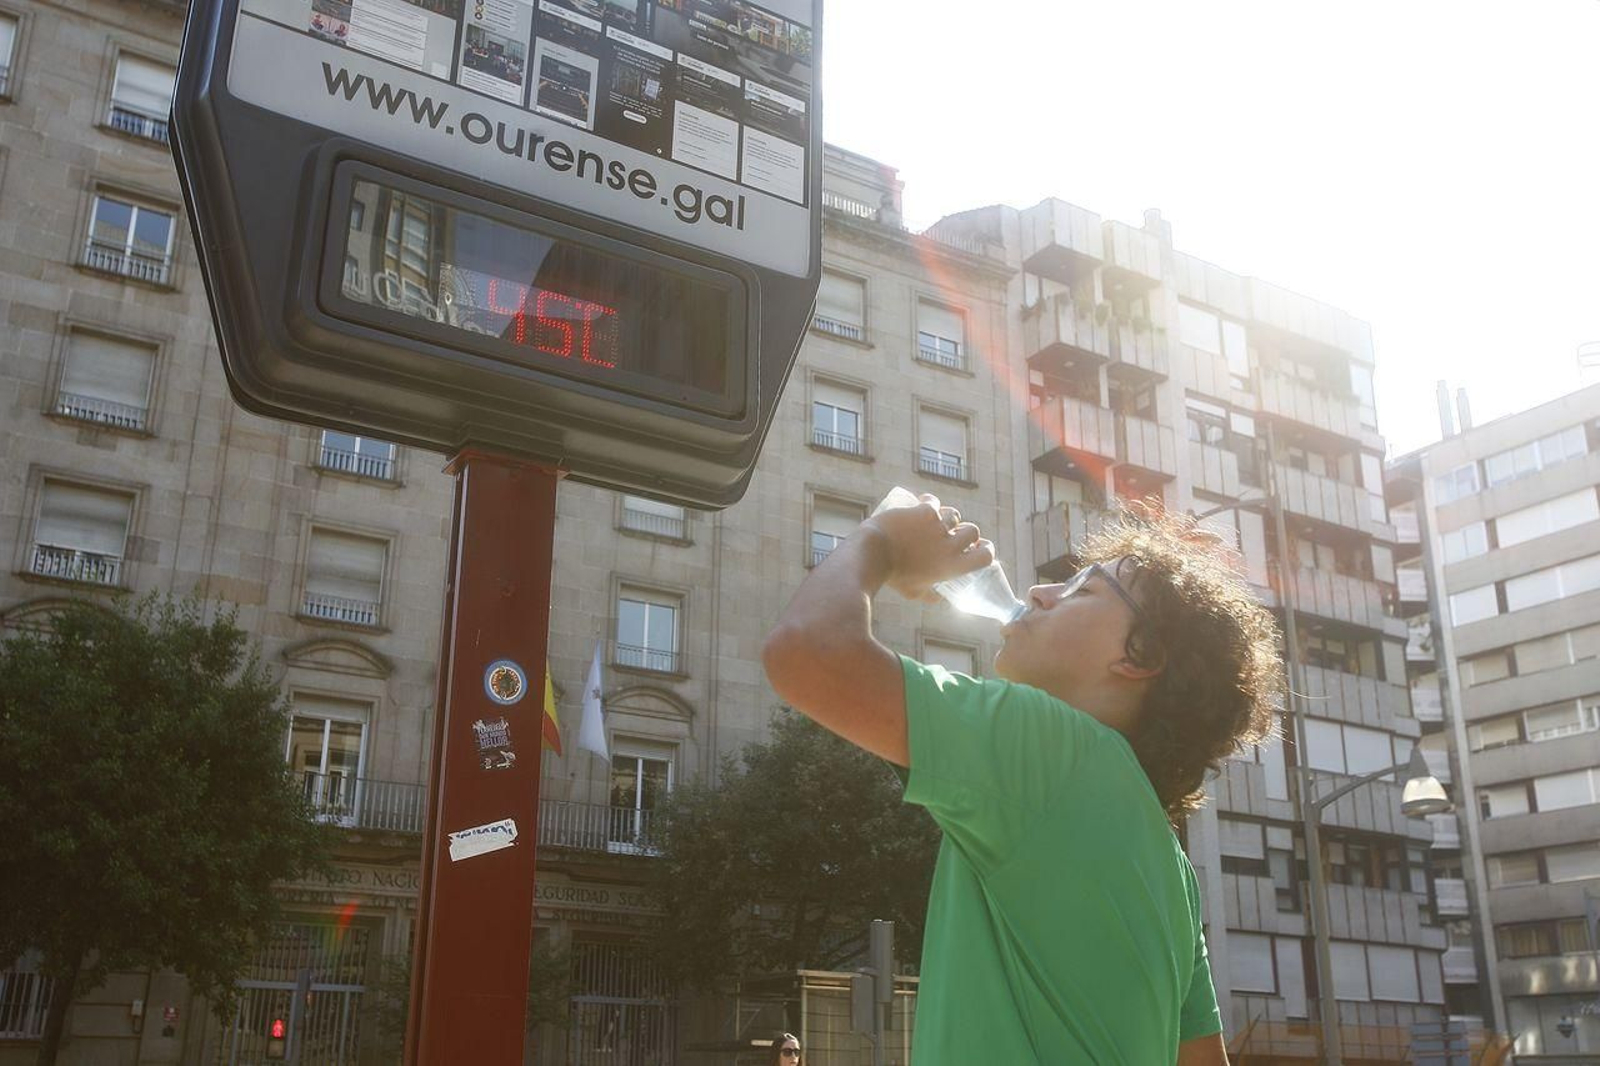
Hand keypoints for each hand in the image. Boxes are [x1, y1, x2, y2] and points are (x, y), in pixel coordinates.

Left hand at [862, 493, 993, 600]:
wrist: (872, 555)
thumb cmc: (893, 577)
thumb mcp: (914, 592)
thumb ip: (930, 595)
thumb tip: (938, 599)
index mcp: (952, 566)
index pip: (985, 556)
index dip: (986, 549)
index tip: (979, 547)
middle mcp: (950, 545)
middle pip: (973, 531)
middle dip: (965, 531)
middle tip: (952, 533)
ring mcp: (939, 526)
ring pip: (954, 514)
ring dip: (947, 517)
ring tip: (935, 520)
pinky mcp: (925, 511)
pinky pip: (934, 501)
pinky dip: (929, 502)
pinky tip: (923, 504)